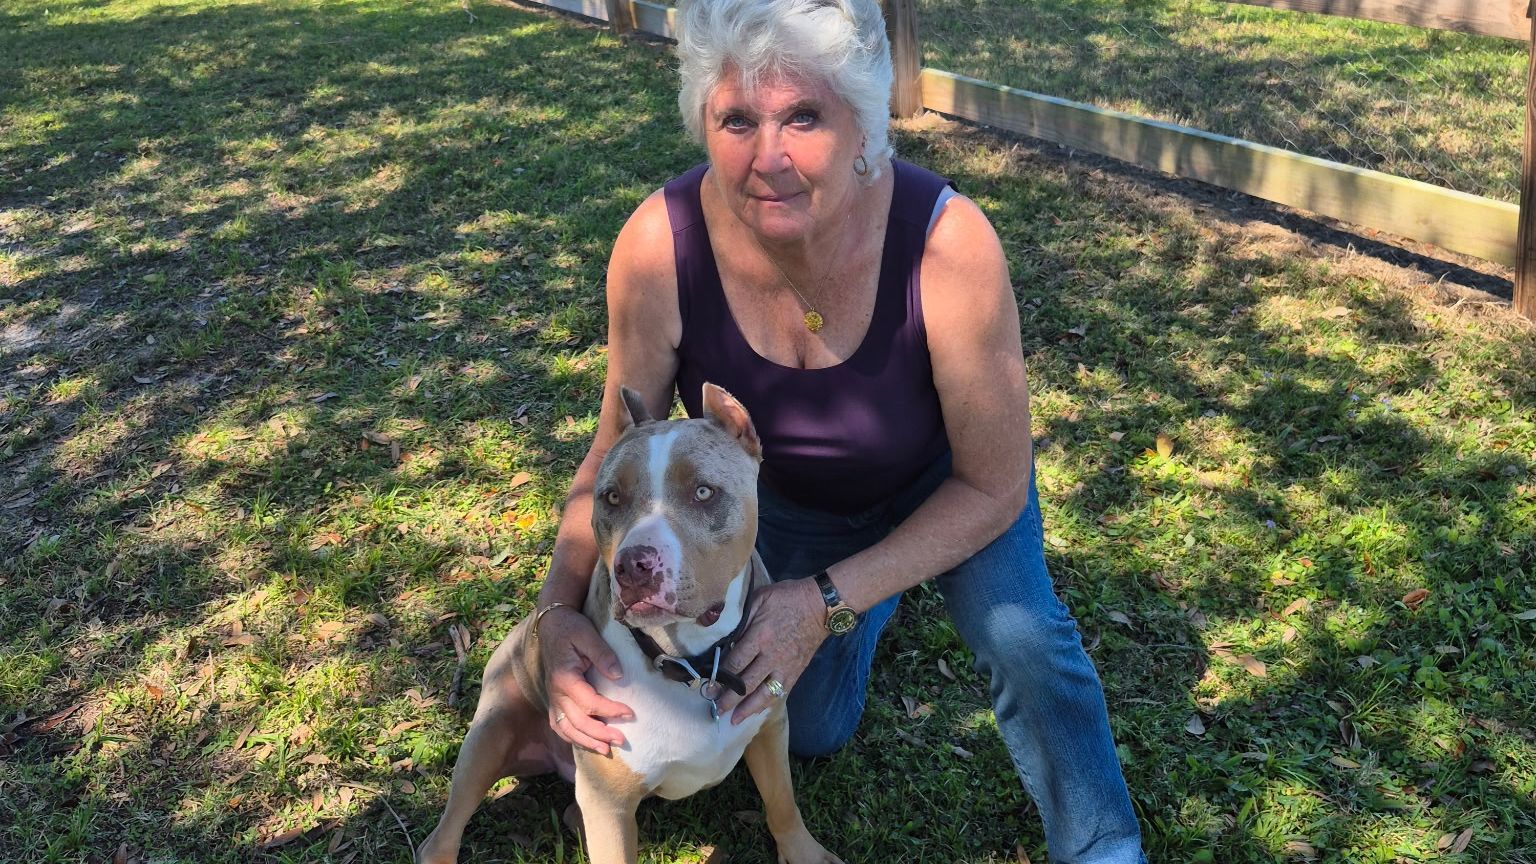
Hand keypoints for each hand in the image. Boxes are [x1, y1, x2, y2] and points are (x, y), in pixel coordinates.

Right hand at [539, 606, 632, 754]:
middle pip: (577, 722)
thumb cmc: (571, 628)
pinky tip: (587, 743)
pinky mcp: (553, 700)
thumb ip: (602, 655)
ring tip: (606, 749)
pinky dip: (572, 737)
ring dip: (586, 742)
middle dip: (600, 734)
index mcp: (564, 678)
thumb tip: (618, 675)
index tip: (630, 713)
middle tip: (622, 740)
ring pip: (566, 728)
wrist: (551, 625)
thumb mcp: (587, 635)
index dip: (610, 711)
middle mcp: (555, 693)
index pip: (589, 703)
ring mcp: (552, 698)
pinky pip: (559, 725)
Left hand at [718, 576, 827, 723]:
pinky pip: (780, 692)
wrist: (821, 606)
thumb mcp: (760, 599)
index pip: (735, 663)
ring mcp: (785, 667)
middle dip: (729, 699)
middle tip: (715, 708)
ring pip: (764, 694)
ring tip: (734, 720)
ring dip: (747, 709)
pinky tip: (757, 710)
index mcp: (760, 637)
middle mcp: (772, 656)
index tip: (708, 686)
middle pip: (746, 684)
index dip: (720, 677)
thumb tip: (726, 637)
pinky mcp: (796, 671)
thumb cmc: (788, 598)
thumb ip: (743, 619)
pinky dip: (767, 703)